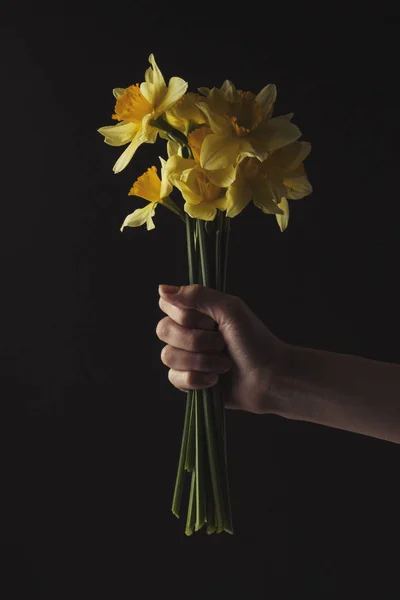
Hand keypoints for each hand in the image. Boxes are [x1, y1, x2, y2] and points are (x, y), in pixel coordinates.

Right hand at [156, 284, 285, 413]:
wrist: (269, 379)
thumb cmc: (255, 341)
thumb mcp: (230, 310)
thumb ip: (197, 295)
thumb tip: (161, 288)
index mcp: (198, 312)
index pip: (167, 305)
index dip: (185, 315)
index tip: (210, 320)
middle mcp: (189, 332)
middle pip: (163, 330)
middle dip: (195, 340)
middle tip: (221, 343)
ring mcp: (187, 357)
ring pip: (168, 356)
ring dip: (201, 361)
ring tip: (223, 364)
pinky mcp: (188, 381)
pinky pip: (174, 378)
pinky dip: (198, 380)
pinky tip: (216, 380)